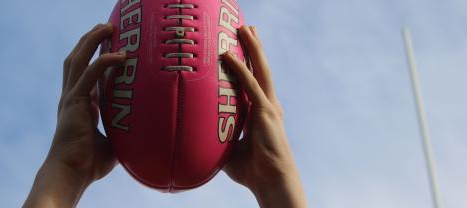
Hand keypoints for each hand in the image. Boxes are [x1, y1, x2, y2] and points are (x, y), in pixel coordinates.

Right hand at [24, 23, 125, 207]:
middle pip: (77, 58)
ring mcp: (71, 97)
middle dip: (89, 40)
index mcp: (79, 104)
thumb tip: (147, 131)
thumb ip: (124, 131)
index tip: (109, 43)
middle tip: (107, 26)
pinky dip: (104, 61)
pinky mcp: (74, 102)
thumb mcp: (113, 142)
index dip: (94, 55)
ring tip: (107, 27)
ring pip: (78, 59)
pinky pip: (90, 74)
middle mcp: (72, 96)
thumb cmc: (90, 164)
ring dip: (91, 40)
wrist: (71, 174)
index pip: (85, 72)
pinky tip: (119, 55)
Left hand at [221, 26, 306, 207]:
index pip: (254, 80)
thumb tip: (195, 136)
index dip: (249, 62)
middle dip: (254, 47)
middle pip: (260, 68)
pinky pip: (250, 85)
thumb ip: (217, 138)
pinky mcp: (266, 112)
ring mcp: (269, 106)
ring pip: (259, 69)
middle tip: (246, 27)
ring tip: (245, 28)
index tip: (241, 46)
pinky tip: (228, 55)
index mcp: (261, 111)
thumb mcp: (229, 149)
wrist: (271, 182)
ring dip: (252, 48)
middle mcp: (268, 104)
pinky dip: (239, 69)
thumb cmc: (252, 170)